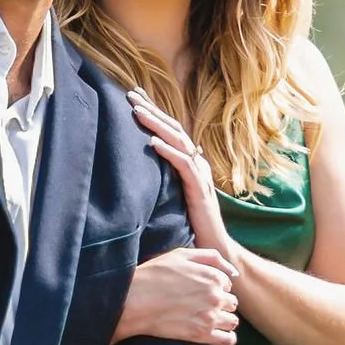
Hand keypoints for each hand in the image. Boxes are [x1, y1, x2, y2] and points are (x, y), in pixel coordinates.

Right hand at [111, 246, 239, 344]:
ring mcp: (210, 316)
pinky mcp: (202, 335)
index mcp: (213, 276)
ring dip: (223, 320)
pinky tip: (213, 333)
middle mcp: (216, 296)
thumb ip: (211, 257)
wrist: (133, 300)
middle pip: (231, 303)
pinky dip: (225, 337)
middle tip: (202, 306)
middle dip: (221, 304)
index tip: (201, 291)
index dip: (215, 287)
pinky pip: (228, 340)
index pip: (227, 284)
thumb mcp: (181, 255)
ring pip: (232, 321)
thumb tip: (233, 272)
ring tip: (207, 320)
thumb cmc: (154, 275)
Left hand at [129, 92, 237, 263]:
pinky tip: (153, 142)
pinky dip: (169, 152)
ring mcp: (200, 176)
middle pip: (174, 129)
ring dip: (157, 125)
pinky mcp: (200, 192)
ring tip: (137, 112)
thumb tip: (139, 167)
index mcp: (191, 163)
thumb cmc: (191, 225)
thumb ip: (163, 179)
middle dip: (152, 110)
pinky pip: (184, 166)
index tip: (134, 97)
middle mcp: (197, 164)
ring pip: (179, 142)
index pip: (171, 131)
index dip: (154, 112)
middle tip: (130, 95)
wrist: (214, 249)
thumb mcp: (174, 196)